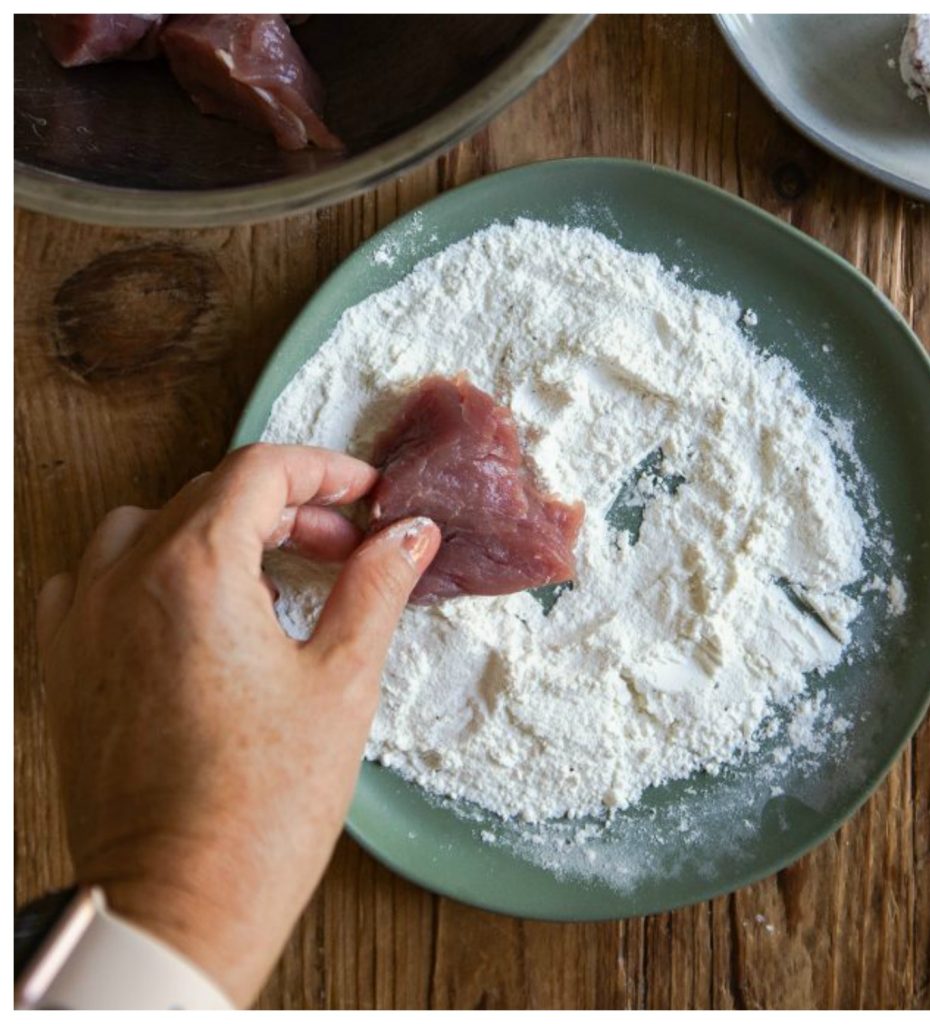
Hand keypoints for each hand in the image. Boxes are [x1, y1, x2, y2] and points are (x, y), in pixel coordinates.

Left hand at [34, 444, 439, 1006]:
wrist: (182, 892)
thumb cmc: (261, 803)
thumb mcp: (343, 680)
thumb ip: (376, 587)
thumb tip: (408, 535)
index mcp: (194, 569)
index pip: (260, 471)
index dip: (324, 471)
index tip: (365, 494)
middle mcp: (124, 579)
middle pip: (208, 496)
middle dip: (284, 508)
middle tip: (345, 547)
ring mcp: (83, 620)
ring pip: (146, 529)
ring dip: (214, 534)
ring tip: (272, 582)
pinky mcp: (66, 665)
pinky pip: (98, 581)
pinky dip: (151, 576)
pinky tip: (200, 621)